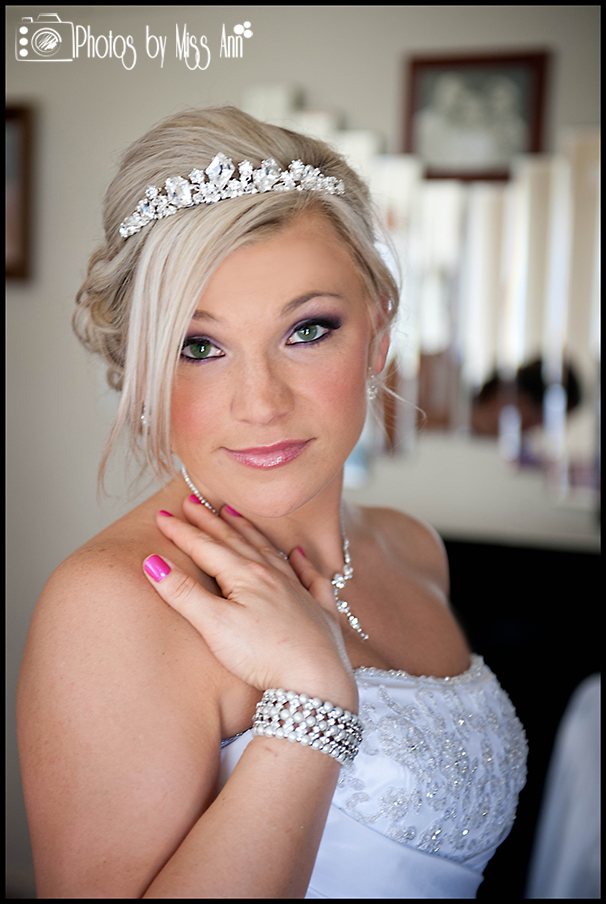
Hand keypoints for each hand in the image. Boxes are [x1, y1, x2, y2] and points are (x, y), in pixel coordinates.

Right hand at [142, 500, 357, 709]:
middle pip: (236, 542)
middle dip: (211, 523)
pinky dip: (303, 564)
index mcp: (246, 576)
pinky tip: (300, 554)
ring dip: (249, 533)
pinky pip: (310, 579)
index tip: (162, 515)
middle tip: (193, 502)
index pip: (206, 547)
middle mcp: (273, 576)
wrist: (317, 681)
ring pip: (270, 553)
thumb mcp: (214, 625)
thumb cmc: (264, 655)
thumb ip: (184, 593)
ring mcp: (299, 592)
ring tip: (234, 515)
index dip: (182, 532)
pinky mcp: (319, 613)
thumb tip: (153, 562)